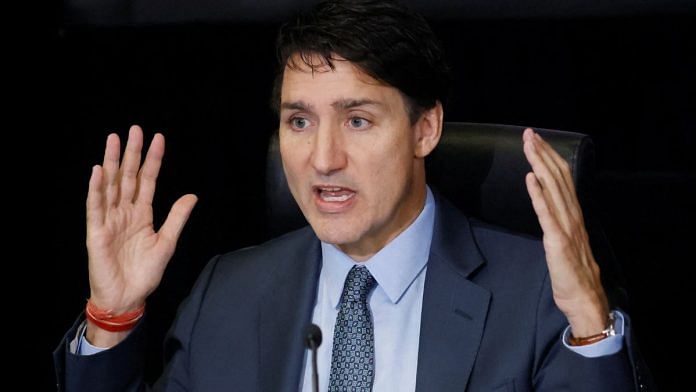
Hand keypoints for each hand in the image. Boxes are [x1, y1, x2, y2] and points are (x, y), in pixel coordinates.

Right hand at [85, 125, 196, 330]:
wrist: (128, 298)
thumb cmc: (145, 273)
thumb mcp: (167, 243)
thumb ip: (177, 218)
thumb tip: (192, 195)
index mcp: (142, 214)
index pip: (148, 180)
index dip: (153, 160)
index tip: (159, 138)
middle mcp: (125, 212)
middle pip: (128, 177)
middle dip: (132, 153)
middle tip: (134, 129)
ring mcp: (109, 220)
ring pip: (111, 185)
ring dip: (112, 162)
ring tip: (114, 140)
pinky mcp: (96, 232)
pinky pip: (96, 206)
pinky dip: (96, 189)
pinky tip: (98, 171)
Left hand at [522, 128, 608, 336]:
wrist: (583, 295)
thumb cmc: (573, 269)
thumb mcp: (565, 236)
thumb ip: (558, 217)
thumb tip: (544, 198)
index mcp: (573, 212)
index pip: (562, 177)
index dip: (549, 156)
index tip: (536, 139)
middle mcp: (572, 214)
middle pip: (557, 176)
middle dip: (542, 153)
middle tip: (529, 133)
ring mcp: (566, 226)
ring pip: (553, 189)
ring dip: (540, 165)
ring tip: (528, 146)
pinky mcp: (558, 241)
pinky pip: (547, 214)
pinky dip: (539, 195)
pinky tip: (531, 178)